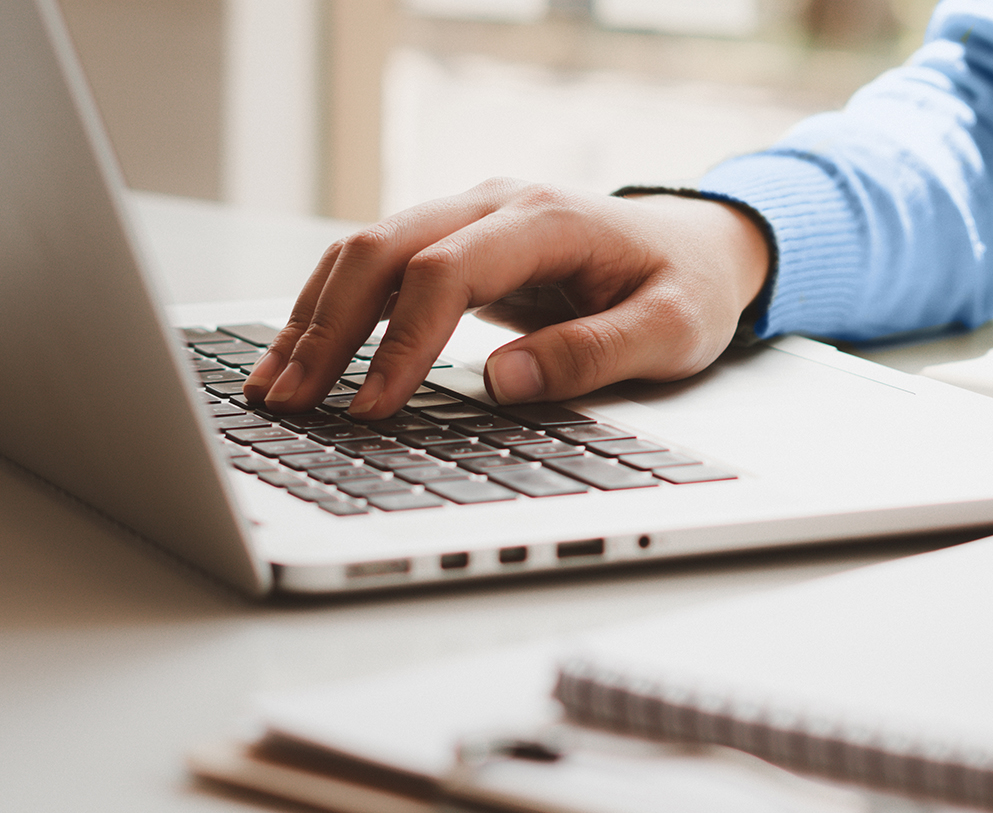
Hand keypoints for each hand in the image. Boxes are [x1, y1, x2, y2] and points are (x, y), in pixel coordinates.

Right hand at [242, 180, 769, 416]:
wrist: (700, 245)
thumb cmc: (687, 287)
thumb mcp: (670, 330)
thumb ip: (592, 353)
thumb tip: (504, 381)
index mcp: (547, 220)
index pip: (447, 271)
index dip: (402, 341)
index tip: (373, 407)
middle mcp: (495, 205)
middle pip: (383, 249)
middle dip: (328, 328)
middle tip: (290, 403)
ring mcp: (470, 218)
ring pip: (365, 253)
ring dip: (314, 319)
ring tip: (272, 389)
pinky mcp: (457, 243)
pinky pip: (378, 269)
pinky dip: (333, 311)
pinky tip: (302, 358)